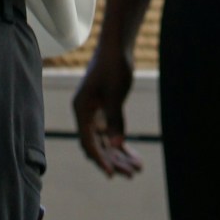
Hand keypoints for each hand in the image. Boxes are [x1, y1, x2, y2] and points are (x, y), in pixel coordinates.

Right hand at [73, 46, 142, 178]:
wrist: (117, 45)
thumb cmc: (113, 65)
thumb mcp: (115, 93)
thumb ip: (115, 120)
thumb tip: (117, 145)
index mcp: (81, 109)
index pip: (87, 142)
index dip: (100, 159)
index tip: (113, 174)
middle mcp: (85, 114)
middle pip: (97, 146)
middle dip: (114, 161)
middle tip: (132, 174)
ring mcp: (95, 114)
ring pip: (106, 142)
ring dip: (120, 156)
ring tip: (138, 168)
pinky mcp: (105, 112)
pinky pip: (112, 134)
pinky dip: (122, 145)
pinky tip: (135, 157)